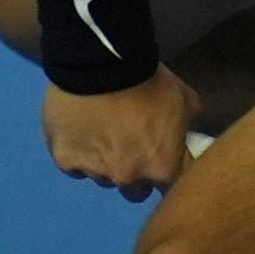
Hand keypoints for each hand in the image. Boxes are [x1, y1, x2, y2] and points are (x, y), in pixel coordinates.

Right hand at [42, 66, 199, 200]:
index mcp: (162, 168)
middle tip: (131, 145)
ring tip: (102, 132)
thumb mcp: (187, 101)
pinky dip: (77, 153)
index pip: (172, 189)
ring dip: (105, 162)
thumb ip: (189, 128)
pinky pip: (74, 165)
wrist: (102, 63)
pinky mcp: (65, 160)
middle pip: (135, 190)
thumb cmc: (150, 82)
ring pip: (102, 177)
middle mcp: (129, 178)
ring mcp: (94, 171)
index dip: (168, 174)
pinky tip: (79, 131)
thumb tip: (187, 138)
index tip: (164, 162)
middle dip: (136, 173)